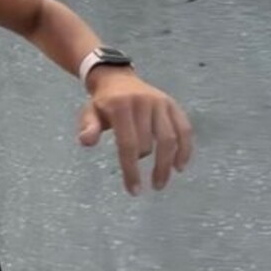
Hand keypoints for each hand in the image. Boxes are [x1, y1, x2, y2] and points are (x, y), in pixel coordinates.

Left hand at [77, 70, 193, 194]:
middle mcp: (143, 102)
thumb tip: (86, 141)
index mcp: (120, 106)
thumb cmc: (103, 104)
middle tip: (145, 185)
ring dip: (166, 164)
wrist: (117, 79)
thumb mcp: (89, 113)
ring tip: (160, 183)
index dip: (131, 170)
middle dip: (145, 166)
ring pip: (169, 138)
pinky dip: (185, 149)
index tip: (134, 191)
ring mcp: (160, 102)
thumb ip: (88, 127)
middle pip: (148, 143)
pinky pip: (184, 129)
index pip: (128, 144)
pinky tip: (179, 166)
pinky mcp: (172, 104)